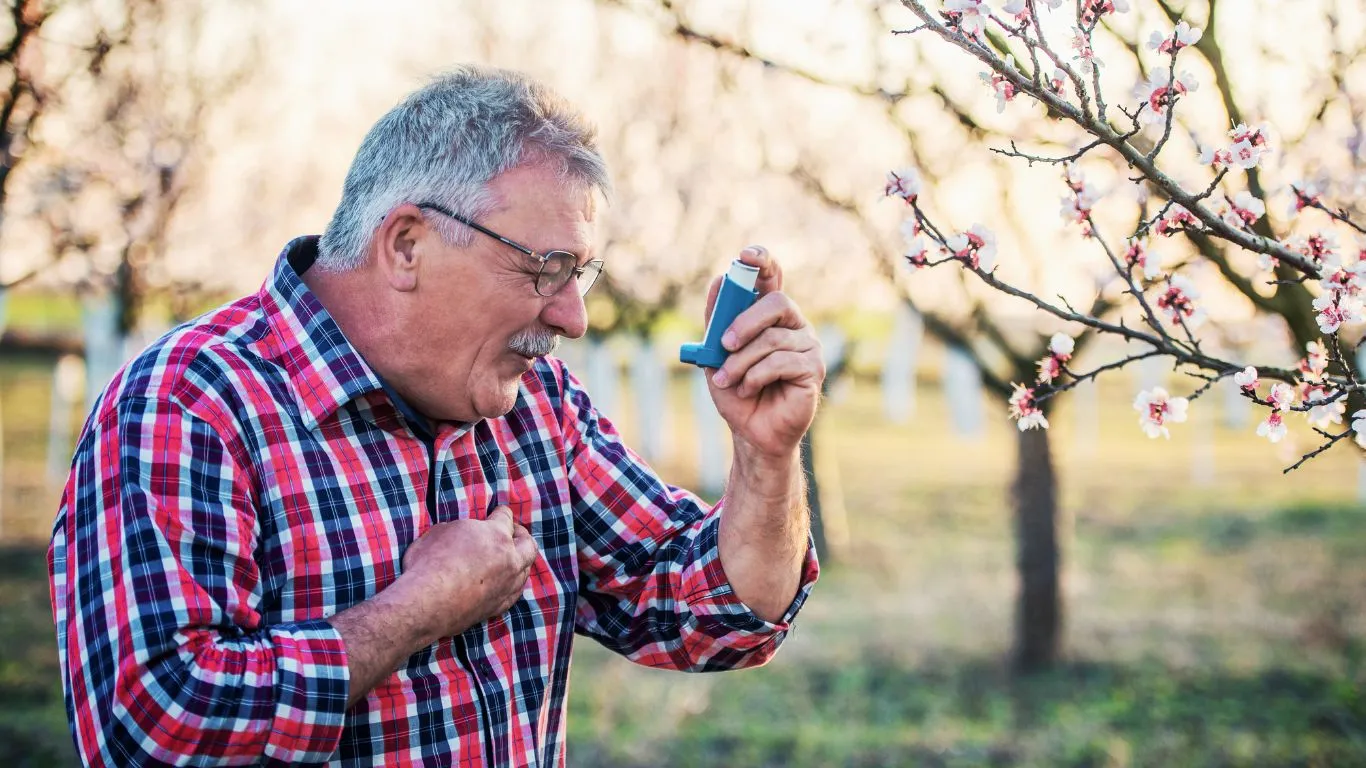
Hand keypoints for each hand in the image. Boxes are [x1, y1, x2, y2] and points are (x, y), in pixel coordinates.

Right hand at [397, 506, 537, 644]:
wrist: (424, 605)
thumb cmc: (427, 564)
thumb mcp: (440, 532)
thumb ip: (459, 529)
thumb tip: (460, 534)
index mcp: (496, 535)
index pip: (506, 517)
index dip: (499, 512)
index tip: (497, 513)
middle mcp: (509, 560)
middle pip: (528, 544)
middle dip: (521, 536)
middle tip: (510, 534)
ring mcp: (507, 586)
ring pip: (525, 571)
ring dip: (518, 562)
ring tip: (507, 560)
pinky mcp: (498, 607)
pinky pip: (515, 593)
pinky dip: (511, 584)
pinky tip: (503, 583)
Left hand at [704, 246, 824, 458]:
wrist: (751, 431)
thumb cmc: (736, 390)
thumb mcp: (716, 353)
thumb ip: (717, 320)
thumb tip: (720, 281)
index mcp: (770, 316)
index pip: (772, 278)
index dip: (762, 262)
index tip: (745, 256)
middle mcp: (793, 325)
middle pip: (777, 303)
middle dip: (745, 321)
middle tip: (724, 343)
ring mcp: (807, 346)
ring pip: (772, 340)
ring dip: (741, 362)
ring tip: (727, 380)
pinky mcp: (813, 369)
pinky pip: (781, 362)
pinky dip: (755, 376)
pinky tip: (746, 389)